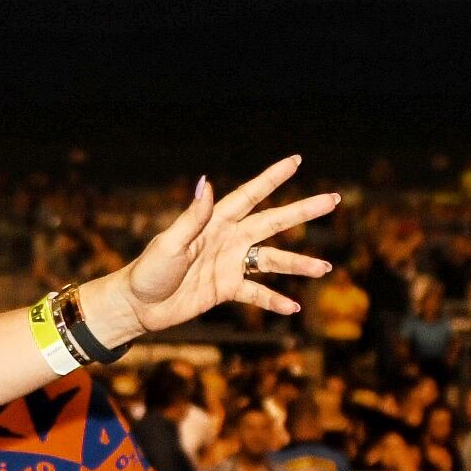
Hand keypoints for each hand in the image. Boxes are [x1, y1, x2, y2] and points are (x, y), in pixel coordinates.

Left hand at [77, 159, 339, 349]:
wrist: (138, 305)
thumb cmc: (148, 271)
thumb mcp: (170, 242)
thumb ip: (192, 216)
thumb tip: (207, 183)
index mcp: (216, 222)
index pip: (251, 194)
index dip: (273, 177)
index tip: (296, 161)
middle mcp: (228, 239)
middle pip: (274, 222)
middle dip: (303, 211)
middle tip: (332, 200)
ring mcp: (230, 264)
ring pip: (273, 261)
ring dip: (299, 264)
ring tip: (325, 268)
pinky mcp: (226, 290)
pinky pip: (257, 294)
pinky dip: (275, 301)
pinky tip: (294, 309)